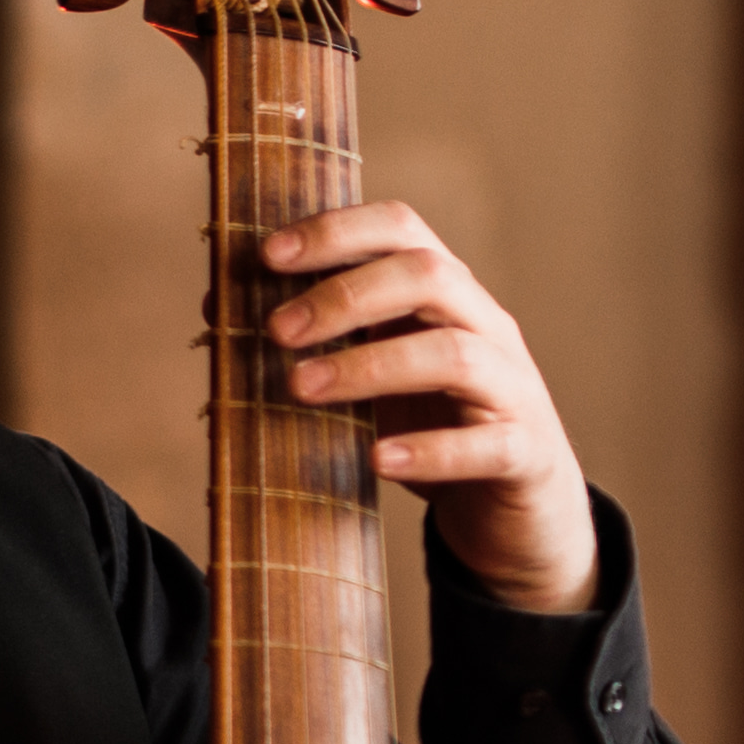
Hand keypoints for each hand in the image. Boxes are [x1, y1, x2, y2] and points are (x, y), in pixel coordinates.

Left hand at [261, 201, 599, 614]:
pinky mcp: (525, 453)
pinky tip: (377, 460)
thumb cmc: (431, 427)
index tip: (269, 255)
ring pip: (454, 353)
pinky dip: (429, 450)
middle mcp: (486, 326)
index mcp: (447, 295)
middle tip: (276, 332)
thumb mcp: (368, 375)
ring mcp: (513, 387)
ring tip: (301, 388)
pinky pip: (487, 443)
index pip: (403, 229)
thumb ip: (312, 336)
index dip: (337, 231)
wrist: (520, 514)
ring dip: (369, 366)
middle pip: (429, 276)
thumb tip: (217, 300)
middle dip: (345, 295)